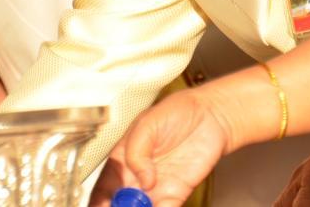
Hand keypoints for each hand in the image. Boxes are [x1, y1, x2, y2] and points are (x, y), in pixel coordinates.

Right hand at [89, 88, 229, 206]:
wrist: (210, 115)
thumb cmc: (177, 112)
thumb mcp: (148, 122)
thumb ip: (137, 150)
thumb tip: (143, 181)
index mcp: (122, 161)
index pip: (103, 189)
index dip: (99, 203)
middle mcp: (136, 179)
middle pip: (119, 205)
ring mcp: (156, 189)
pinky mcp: (177, 194)